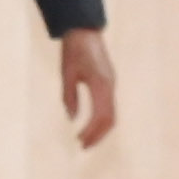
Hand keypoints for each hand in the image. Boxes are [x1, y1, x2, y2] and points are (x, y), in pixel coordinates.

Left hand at [57, 27, 117, 149]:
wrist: (85, 32)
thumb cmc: (73, 51)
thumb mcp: (67, 74)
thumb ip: (69, 97)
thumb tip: (72, 118)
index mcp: (100, 84)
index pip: (100, 116)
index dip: (91, 132)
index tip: (79, 141)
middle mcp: (110, 86)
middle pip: (110, 119)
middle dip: (98, 135)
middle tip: (83, 147)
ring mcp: (111, 84)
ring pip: (112, 114)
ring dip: (100, 129)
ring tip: (86, 139)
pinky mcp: (109, 82)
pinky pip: (109, 106)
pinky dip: (102, 119)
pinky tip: (90, 125)